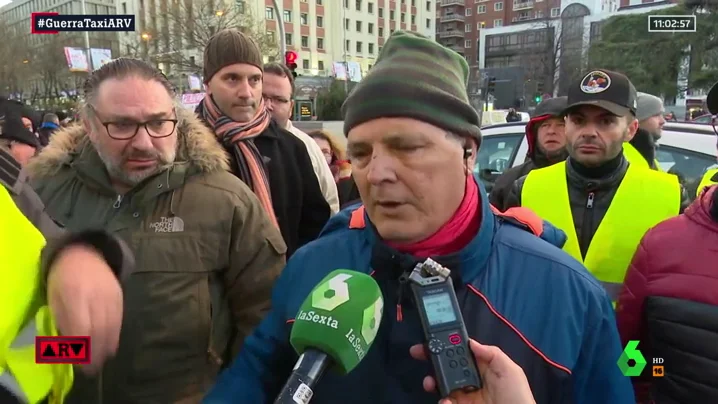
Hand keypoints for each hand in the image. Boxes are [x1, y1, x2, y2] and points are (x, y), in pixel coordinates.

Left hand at [47, 244, 123, 374]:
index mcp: (75, 294)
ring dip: (107, 346)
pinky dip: (116, 335)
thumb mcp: (55, 297)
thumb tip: (70, 345)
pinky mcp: (120, 296)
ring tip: (102, 360)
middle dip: (96, 352)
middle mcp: (96, 295)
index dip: (82, 348)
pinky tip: (111, 346)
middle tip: (92, 368)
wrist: (85, 253)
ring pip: (112, 326)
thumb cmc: (63, 278)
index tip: (80, 362)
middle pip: (100, 329)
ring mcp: (111, 295)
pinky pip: (119, 319)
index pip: (82, 327)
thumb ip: (63, 320)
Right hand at [409, 339, 535, 403]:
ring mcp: (464, 397)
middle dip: (432, 359)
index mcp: (481, 367)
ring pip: (441, 385)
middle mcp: (470, 380)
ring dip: (432, 381)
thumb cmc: (517, 396)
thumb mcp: (510, 371)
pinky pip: (445, 402)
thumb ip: (491, 353)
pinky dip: (442, 401)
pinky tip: (446, 401)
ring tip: (430, 383)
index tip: (432, 338)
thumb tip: (470, 341)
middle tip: (419, 354)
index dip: (446, 344)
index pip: (460, 353)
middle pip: (446, 367)